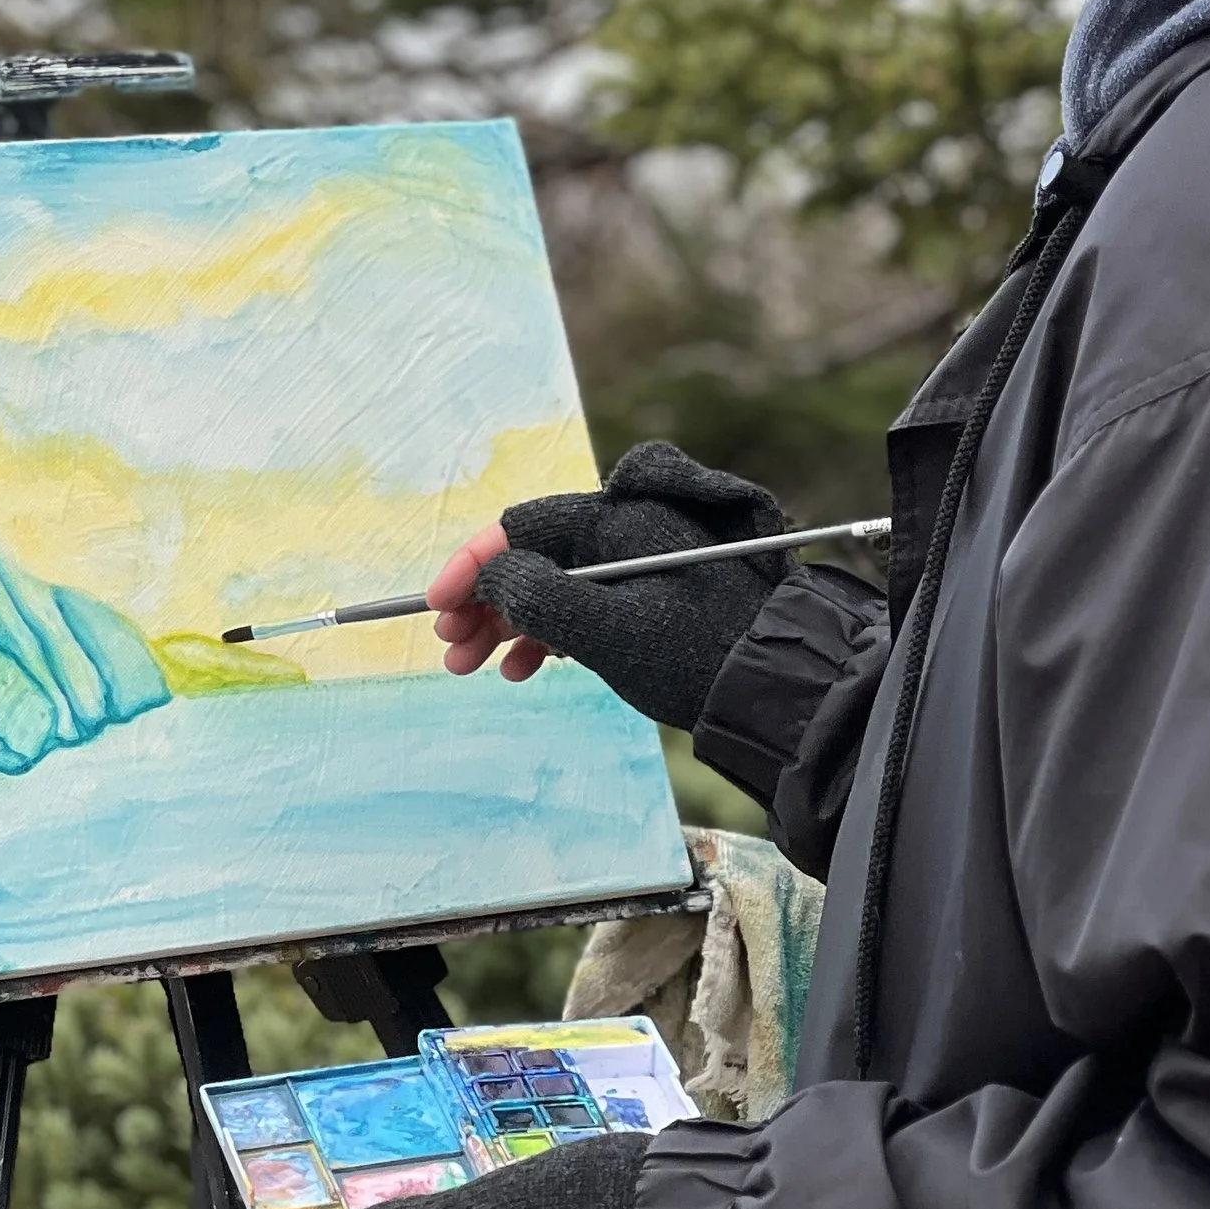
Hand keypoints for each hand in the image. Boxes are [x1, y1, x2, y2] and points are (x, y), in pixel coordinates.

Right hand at [426, 441, 790, 731]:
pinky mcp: (648, 600)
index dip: (473, 564)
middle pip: (535, 555)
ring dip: (507, 622)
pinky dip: (546, 634)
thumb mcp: (604, 630)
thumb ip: (538, 597)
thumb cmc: (693, 656)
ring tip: (469, 664)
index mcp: (618, 520)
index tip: (436, 603)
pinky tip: (521, 667)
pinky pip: (582, 604)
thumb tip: (490, 575)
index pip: (524, 526)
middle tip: (449, 645)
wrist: (773, 688)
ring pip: (554, 584)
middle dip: (485, 600)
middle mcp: (626, 533)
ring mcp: (638, 567)